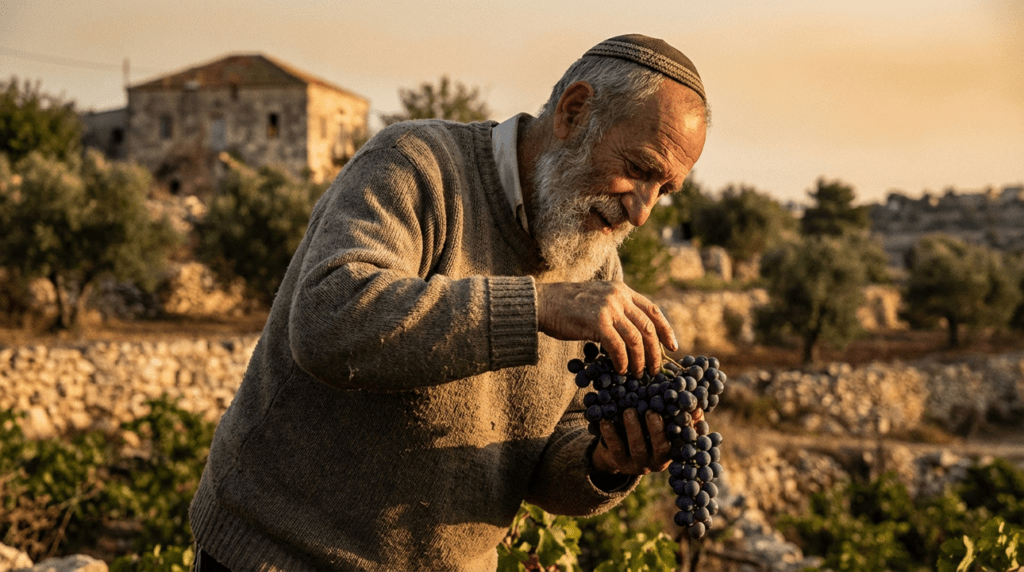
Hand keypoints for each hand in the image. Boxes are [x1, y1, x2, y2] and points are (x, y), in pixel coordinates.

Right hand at [536, 281, 676, 376]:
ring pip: (636, 339)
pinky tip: (621, 370)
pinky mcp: (597, 322)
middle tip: (655, 369)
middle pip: (648, 327)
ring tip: (638, 374)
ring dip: (640, 360)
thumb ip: (617, 310)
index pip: (653, 310)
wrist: (543, 303)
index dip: (666, 330)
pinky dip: (623, 361)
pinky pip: (618, 346)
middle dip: (655, 352)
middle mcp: (619, 296)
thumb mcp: (598, 300)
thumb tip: (635, 335)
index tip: (673, 347)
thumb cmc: (567, 307)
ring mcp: (608, 308)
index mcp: (622, 290)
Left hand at [590, 407, 703, 475]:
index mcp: (672, 450)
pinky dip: (610, 434)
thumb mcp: (662, 424)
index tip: (685, 412)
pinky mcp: (619, 463)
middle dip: (657, 429)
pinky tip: (605, 421)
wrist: (616, 453)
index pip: (683, 440)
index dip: (686, 428)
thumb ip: (678, 414)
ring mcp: (638, 464)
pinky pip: (615, 449)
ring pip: (638, 448)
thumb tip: (697, 406)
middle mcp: (658, 461)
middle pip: (661, 447)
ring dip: (633, 428)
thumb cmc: (646, 431)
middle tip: (651, 411)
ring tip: (628, 411)